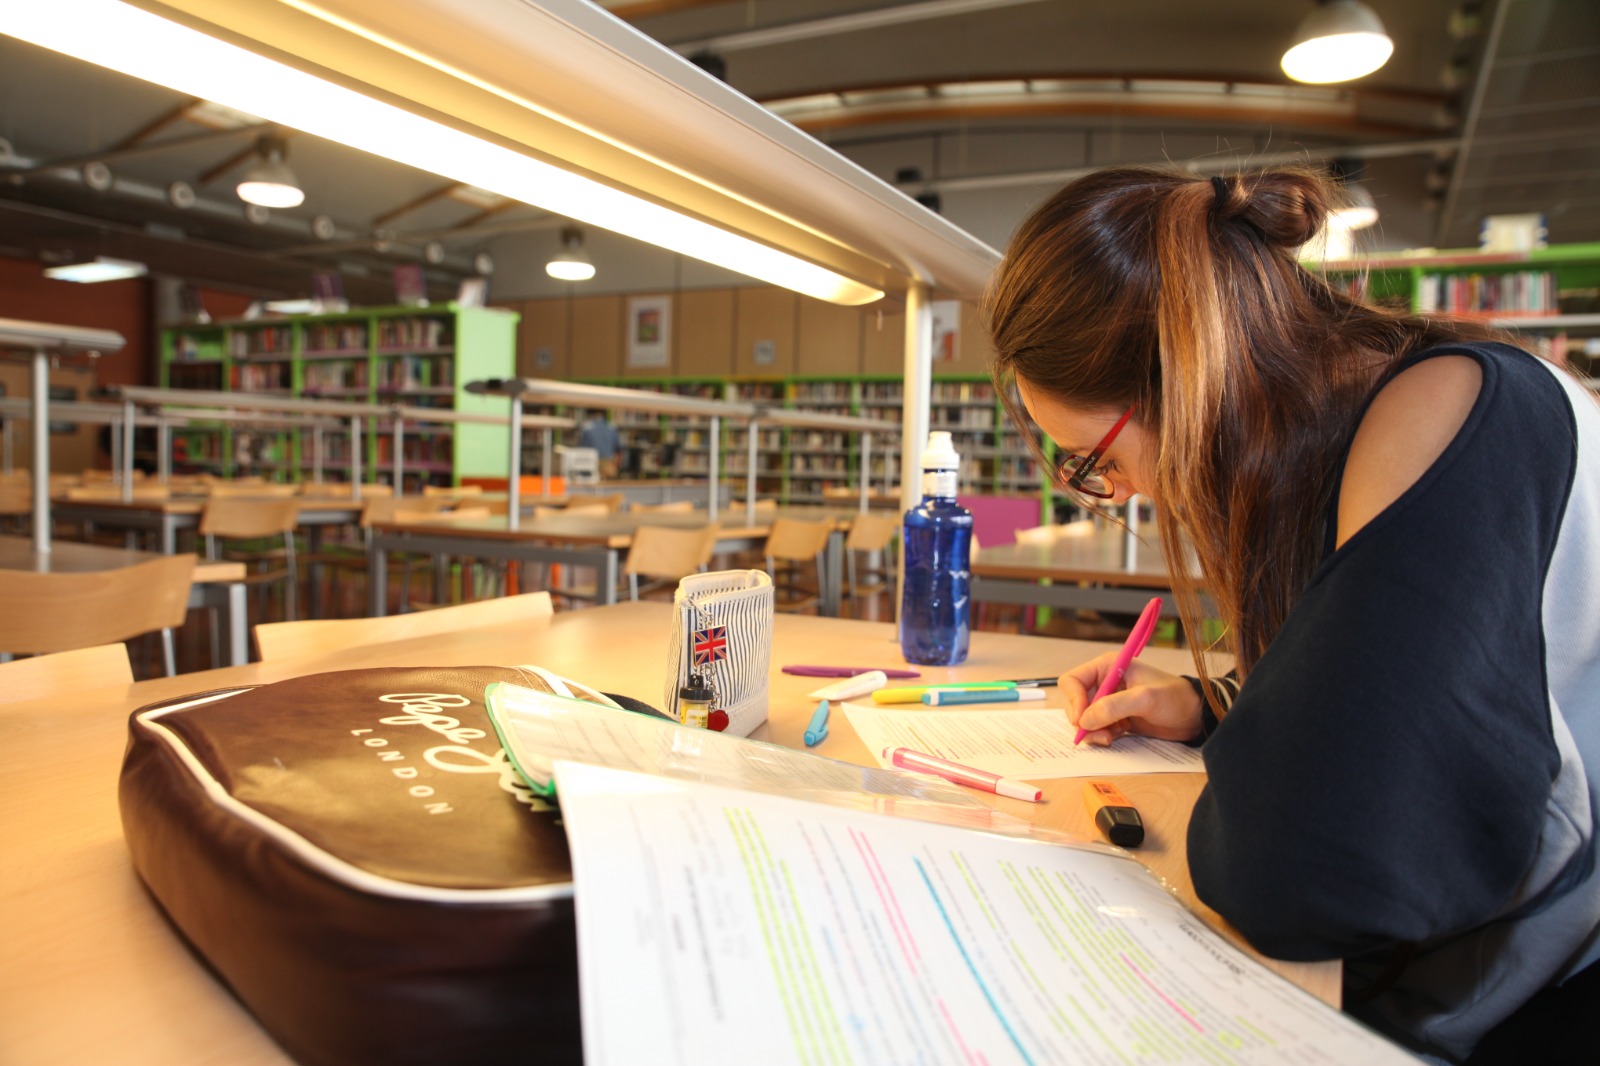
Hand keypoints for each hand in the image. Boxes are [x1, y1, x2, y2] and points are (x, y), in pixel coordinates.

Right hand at [1061, 656, 1202, 745]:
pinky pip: (1096, 728)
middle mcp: (1104, 683)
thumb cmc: (1174, 698)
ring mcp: (1109, 702)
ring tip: (1109, 738)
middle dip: (1082, 720)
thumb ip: (1113, 707)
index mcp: (1107, 667)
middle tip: (1097, 734)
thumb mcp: (1145, 698)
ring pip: (1084, 718)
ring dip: (1092, 731)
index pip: (1073, 680)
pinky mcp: (1115, 718)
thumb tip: (1085, 720)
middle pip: (1075, 702)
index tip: (1082, 719)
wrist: (1194, 716)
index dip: (1074, 700)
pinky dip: (1101, 736)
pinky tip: (1116, 737)